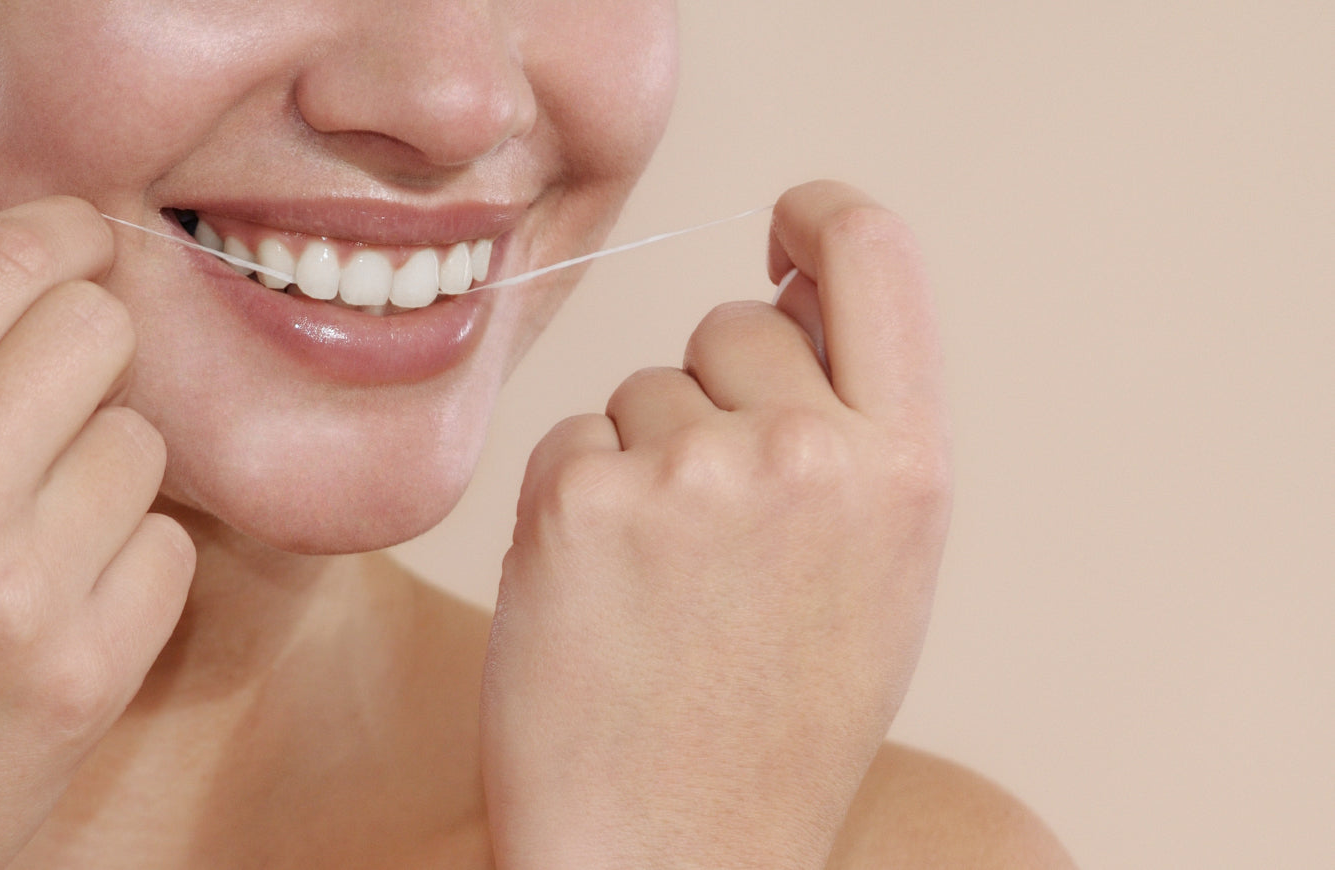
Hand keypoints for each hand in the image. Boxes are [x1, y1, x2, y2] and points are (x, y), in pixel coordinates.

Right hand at [0, 198, 194, 868]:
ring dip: (106, 471)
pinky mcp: (87, 676)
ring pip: (143, 443)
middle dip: (88, 353)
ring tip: (36, 533)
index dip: (62, 236)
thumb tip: (53, 275)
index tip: (84, 243)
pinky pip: (171, 548)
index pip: (1, 266)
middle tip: (55, 405)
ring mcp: (18, 596)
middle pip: (97, 332)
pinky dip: (133, 563)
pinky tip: (67, 603)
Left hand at [480, 181, 951, 868]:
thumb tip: (786, 290)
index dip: (822, 215)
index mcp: (905, 469)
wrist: (674, 856)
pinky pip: (568, 444)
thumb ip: (853, 430)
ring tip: (662, 587)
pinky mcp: (582, 501)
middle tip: (712, 522)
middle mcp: (809, 453)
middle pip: (734, 325)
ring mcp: (691, 473)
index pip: (875, 255)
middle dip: (711, 392)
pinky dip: (573, 504)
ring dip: (639, 459)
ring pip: (641, 389)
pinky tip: (601, 597)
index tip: (785, 218)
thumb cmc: (772, 727)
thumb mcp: (874, 575)